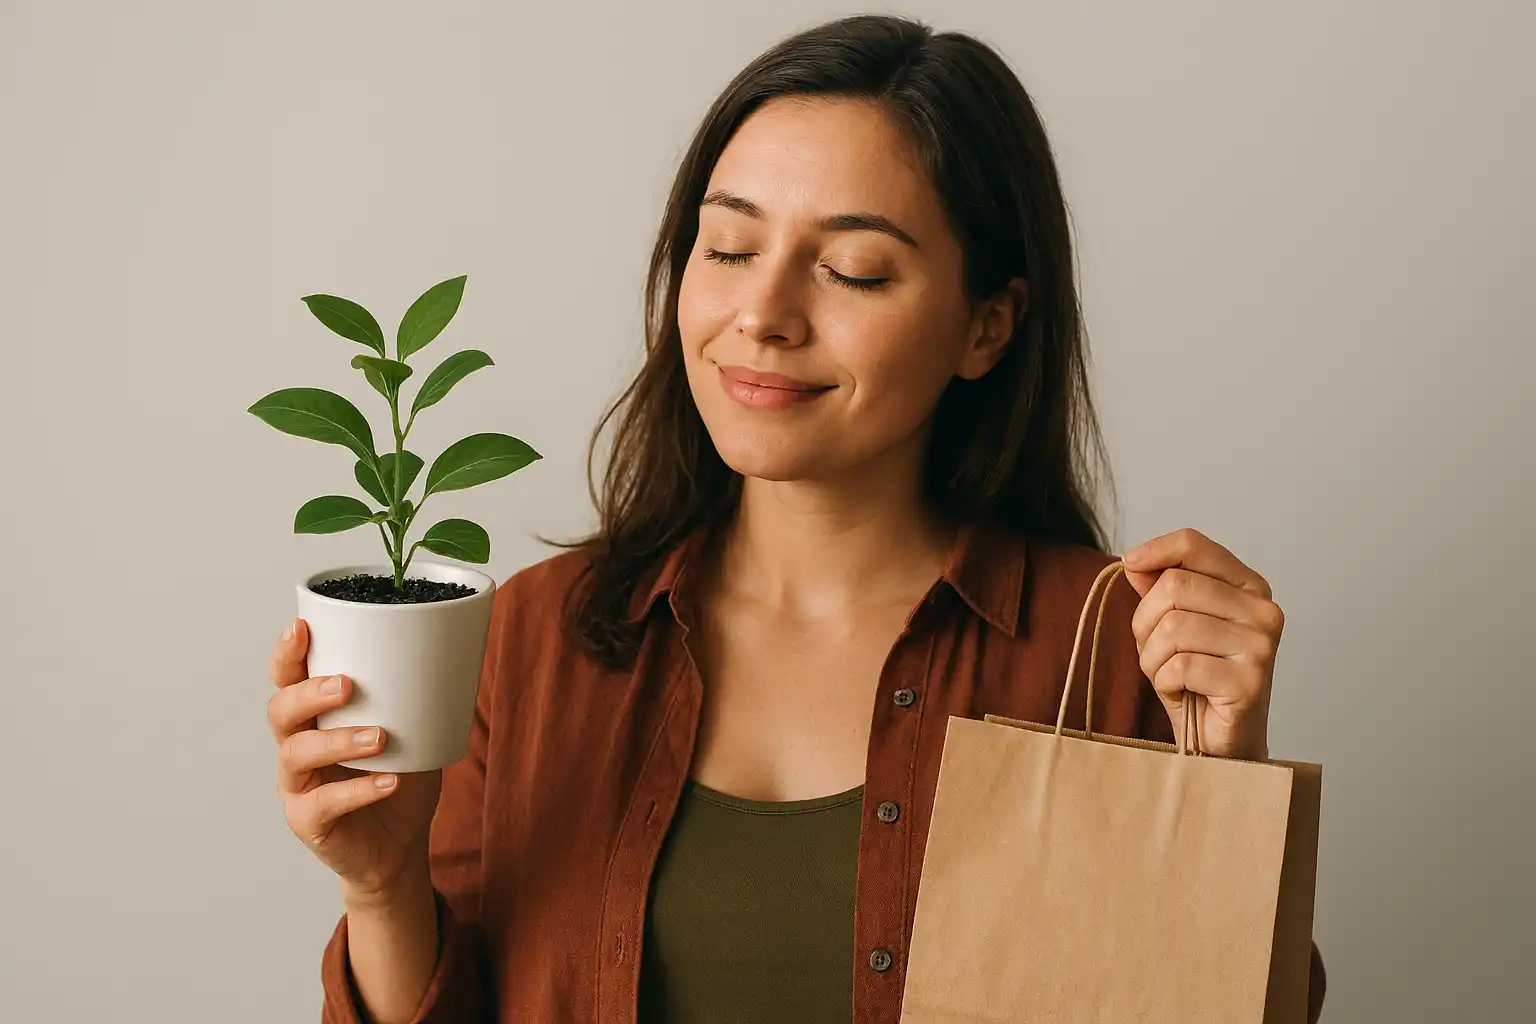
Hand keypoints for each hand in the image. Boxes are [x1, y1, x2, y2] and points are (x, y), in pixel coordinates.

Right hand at [267, 618, 442, 905]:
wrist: (399, 844)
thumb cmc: (401, 775)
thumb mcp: (412, 729)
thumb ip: (417, 696)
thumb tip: (458, 648)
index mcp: (315, 716)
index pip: (288, 678)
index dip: (287, 654)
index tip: (301, 627)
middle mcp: (296, 746)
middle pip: (280, 711)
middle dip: (309, 693)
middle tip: (346, 685)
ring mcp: (298, 786)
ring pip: (297, 754)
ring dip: (338, 741)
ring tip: (380, 738)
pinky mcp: (309, 822)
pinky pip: (322, 805)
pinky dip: (358, 791)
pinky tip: (389, 782)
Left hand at [1121, 528, 1283, 760]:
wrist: (1221, 741)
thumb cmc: (1197, 679)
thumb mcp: (1171, 625)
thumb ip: (1159, 588)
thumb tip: (1135, 560)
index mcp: (1248, 586)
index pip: (1196, 545)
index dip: (1156, 549)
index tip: (1130, 563)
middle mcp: (1262, 610)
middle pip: (1175, 586)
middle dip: (1146, 621)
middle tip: (1154, 650)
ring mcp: (1261, 646)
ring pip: (1173, 627)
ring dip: (1152, 657)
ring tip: (1169, 674)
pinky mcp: (1250, 681)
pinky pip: (1181, 666)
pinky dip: (1165, 681)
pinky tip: (1181, 691)